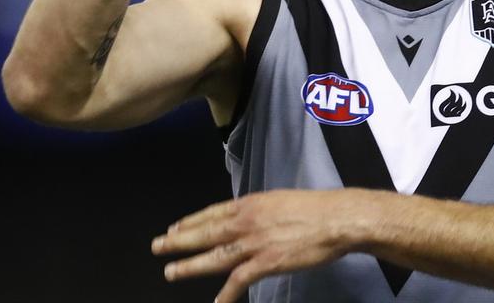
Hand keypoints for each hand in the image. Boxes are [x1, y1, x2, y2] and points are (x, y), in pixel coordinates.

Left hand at [152, 189, 351, 302]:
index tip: (174, 227)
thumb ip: (261, 210)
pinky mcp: (266, 262)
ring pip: (214, 255)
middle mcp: (247, 221)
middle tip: (157, 246)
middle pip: (205, 232)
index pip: (212, 212)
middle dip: (179, 241)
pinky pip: (239, 280)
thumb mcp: (281, 200)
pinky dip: (226, 294)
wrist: (337, 219)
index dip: (191, 221)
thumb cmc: (316, 208)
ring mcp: (254, 243)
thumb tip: (250, 217)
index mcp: (251, 204)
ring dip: (190, 265)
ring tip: (171, 272)